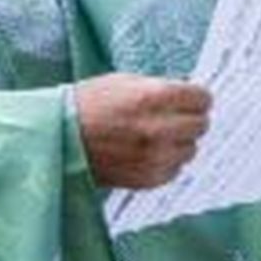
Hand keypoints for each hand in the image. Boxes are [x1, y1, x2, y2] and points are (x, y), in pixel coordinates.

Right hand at [74, 74, 210, 188]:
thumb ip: (159, 88)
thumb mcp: (123, 82)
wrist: (58, 139)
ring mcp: (154, 157)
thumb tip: (188, 96)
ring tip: (158, 135)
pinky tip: (149, 151)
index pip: (202, 98)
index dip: (197, 96)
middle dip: (192, 117)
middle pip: (201, 124)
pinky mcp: (147, 179)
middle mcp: (158, 128)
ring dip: (180, 141)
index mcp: (152, 97)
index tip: (193, 97)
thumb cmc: (88, 104)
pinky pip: (175, 169)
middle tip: (176, 115)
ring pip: (191, 149)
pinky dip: (168, 160)